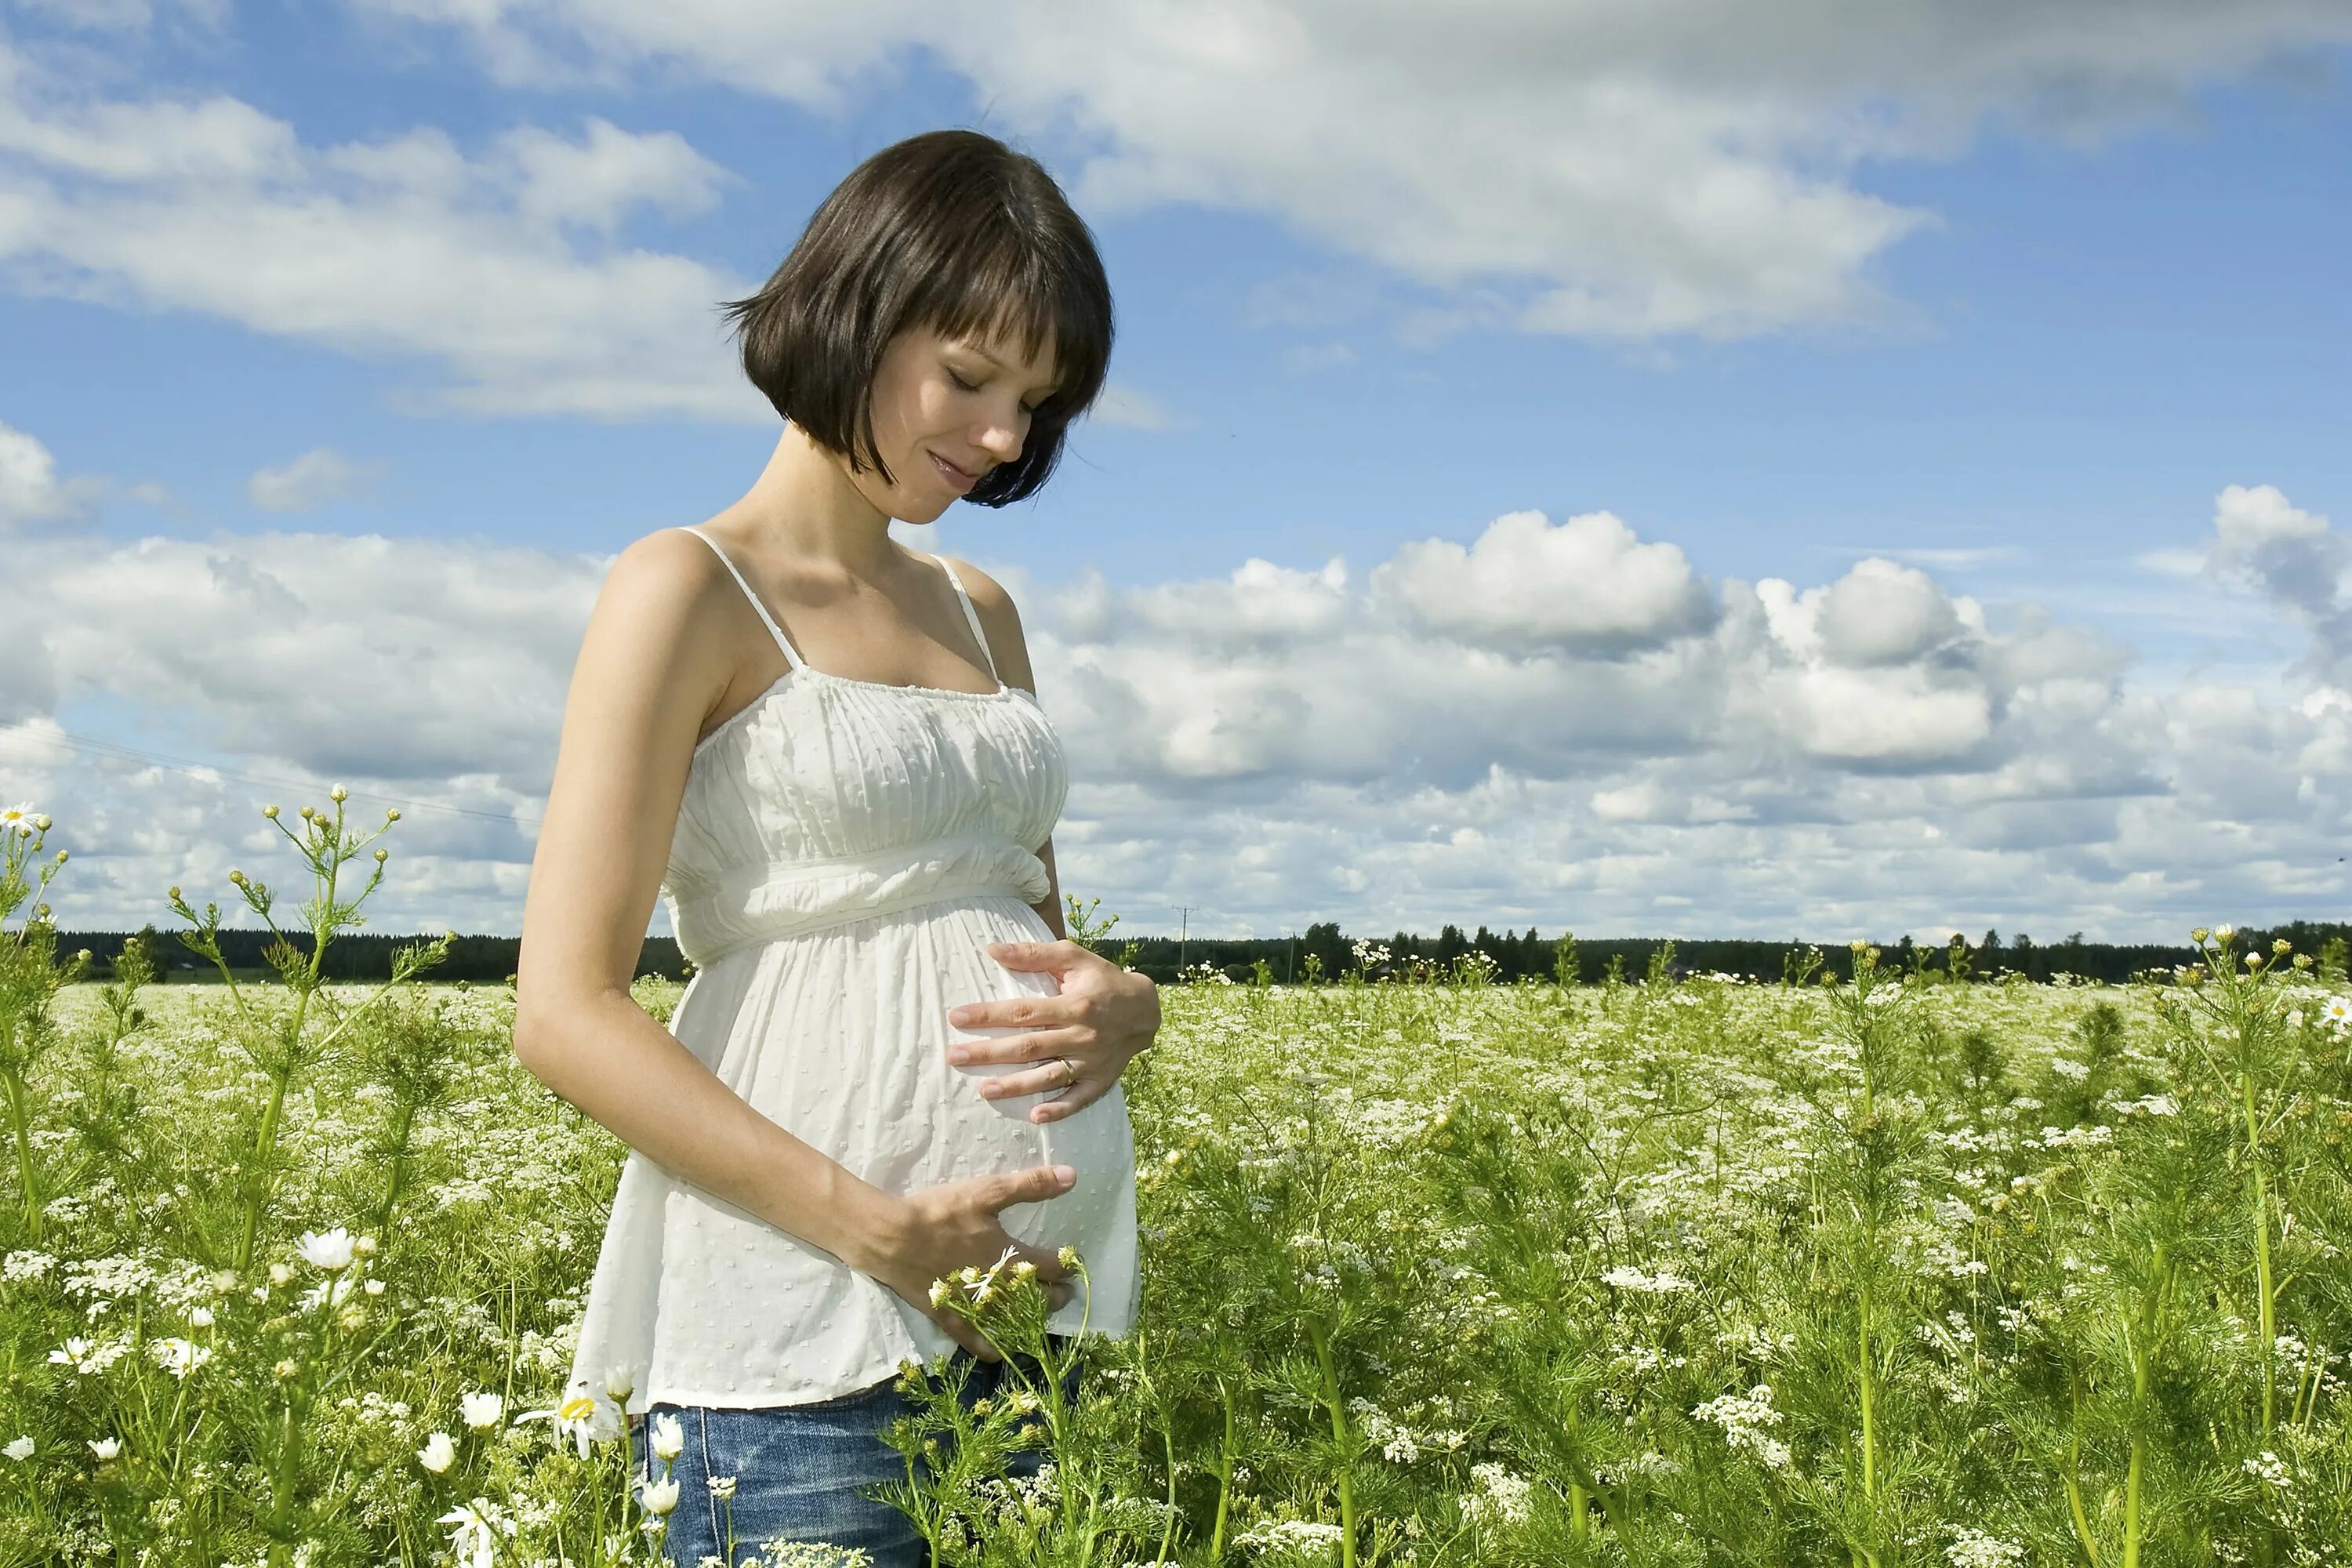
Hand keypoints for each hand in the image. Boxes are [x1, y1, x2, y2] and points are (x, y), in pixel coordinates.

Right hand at [869, 1164, 1079, 1360]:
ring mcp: (974, 1306)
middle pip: (1036, 1297)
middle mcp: (999, 1287)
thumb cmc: (941, 1214)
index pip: (1050, 1266)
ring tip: (1038, 1318)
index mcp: (1011, 1256)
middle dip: (1054, 1296)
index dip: (1066, 1267)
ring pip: (1011, 1321)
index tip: (1074, 1268)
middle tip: (1064, 1294)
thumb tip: (1072, 1176)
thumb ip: (1030, 1185)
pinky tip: (997, 1352)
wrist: (894, 1239)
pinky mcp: (949, 1317)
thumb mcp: (987, 1192)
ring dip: (1029, 1320)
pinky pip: (973, 1341)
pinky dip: (988, 1348)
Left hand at [947, 940, 1160, 1123]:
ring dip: (1017, 1086)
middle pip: (1029, 1046)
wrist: (1146, 1009)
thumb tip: (992, 949)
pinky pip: (1079, 1098)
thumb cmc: (1103, 980)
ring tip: (984, 1090)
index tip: (957, 1018)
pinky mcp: (1101, 1080)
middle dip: (989, 1053)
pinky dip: (1060, 1109)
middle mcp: (1082, 1035)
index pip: (1023, 1011)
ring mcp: (1092, 1061)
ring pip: (1049, 1076)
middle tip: (955, 1056)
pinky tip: (1036, 1115)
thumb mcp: (1073, 957)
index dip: (988, 1015)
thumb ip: (1033, 954)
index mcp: (1073, 1004)